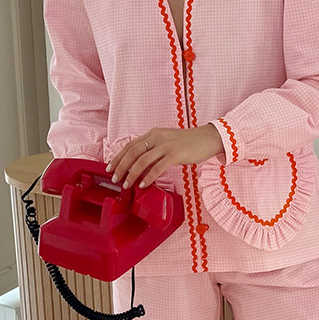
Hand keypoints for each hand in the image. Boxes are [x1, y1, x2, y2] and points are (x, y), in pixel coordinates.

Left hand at [107, 125, 224, 188]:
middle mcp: (157, 137)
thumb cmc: (189, 144)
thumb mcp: (168, 142)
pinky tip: (143, 185)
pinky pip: (157, 168)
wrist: (208, 139)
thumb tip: (142, 166)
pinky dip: (148, 177)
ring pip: (142, 160)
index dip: (118, 156)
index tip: (110, 167)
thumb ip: (155, 150)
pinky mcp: (175, 154)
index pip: (130, 145)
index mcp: (153, 134)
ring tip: (126, 184)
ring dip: (132, 174)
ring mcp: (166, 146)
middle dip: (121, 166)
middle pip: (133, 152)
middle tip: (114, 178)